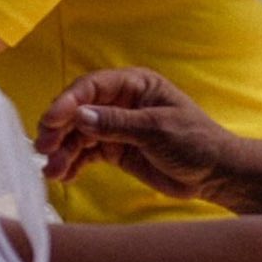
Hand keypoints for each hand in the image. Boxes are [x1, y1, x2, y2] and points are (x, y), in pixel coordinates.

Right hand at [34, 68, 239, 202]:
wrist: (217, 176)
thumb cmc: (197, 143)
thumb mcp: (158, 129)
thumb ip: (116, 123)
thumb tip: (79, 116)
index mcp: (133, 85)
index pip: (91, 88)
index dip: (68, 103)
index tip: (52, 121)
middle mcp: (119, 102)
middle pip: (77, 110)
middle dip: (58, 129)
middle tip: (43, 148)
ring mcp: (115, 126)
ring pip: (77, 134)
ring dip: (62, 151)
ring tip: (51, 171)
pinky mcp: (114, 149)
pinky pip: (86, 153)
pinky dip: (73, 164)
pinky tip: (63, 176)